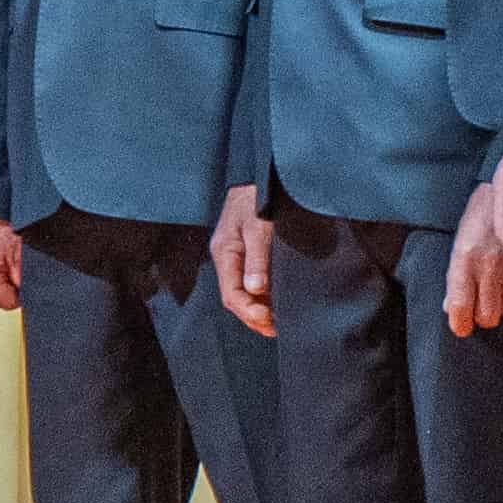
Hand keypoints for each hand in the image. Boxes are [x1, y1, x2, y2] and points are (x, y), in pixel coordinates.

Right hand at [214, 184, 274, 337]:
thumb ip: (258, 257)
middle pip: (235, 297)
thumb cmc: (258, 196)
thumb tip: (256, 289)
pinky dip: (262, 295)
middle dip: (253, 316)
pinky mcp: (248, 251)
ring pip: (243, 291)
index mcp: (225, 252)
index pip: (231, 293)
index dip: (249, 311)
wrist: (260, 172)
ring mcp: (237, 255)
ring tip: (277, 323)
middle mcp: (228, 257)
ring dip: (258, 309)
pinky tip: (275, 303)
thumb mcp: (259, 225)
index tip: (270, 321)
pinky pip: (251, 280)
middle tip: (276, 330)